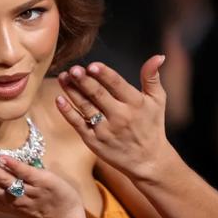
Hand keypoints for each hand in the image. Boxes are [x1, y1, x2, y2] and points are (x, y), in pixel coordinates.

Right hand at [0, 154, 84, 217]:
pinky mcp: (44, 183)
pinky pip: (28, 174)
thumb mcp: (14, 200)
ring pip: (4, 180)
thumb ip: (0, 187)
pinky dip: (16, 167)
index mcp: (2, 200)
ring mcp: (27, 191)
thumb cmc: (39, 206)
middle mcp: (11, 198)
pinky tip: (3, 159)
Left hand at [55, 56, 174, 181]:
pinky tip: (59, 99)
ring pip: (85, 107)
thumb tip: (158, 56)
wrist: (149, 161)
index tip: (92, 65)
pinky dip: (67, 112)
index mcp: (135, 103)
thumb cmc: (152, 126)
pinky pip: (78, 124)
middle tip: (73, 69)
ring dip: (72, 91)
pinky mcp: (94, 141)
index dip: (104, 74)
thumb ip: (152, 77)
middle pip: (98, 95)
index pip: (117, 85)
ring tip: (63, 77)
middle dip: (84, 81)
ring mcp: (105, 130)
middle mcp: (120, 116)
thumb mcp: (158, 100)